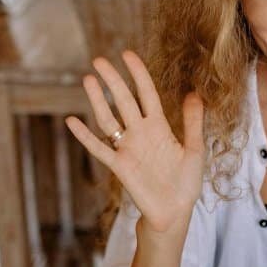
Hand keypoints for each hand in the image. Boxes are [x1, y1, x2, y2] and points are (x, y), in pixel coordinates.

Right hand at [65, 50, 205, 234]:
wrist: (174, 212)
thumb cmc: (186, 183)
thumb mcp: (195, 150)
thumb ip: (193, 123)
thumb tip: (194, 93)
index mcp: (160, 127)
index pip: (146, 94)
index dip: (138, 74)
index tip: (127, 54)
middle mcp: (141, 133)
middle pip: (124, 101)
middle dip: (113, 80)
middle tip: (99, 60)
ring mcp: (128, 148)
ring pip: (109, 119)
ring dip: (98, 101)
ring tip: (87, 80)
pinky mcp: (120, 166)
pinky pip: (99, 149)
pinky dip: (85, 136)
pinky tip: (72, 121)